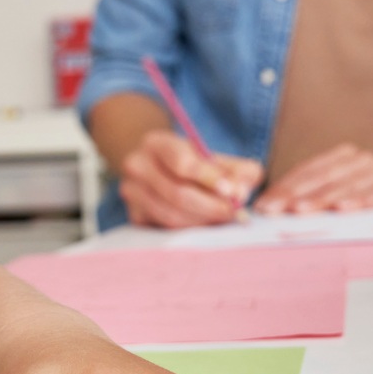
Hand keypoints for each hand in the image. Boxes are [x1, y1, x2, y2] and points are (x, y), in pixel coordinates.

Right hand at [119, 130, 261, 226]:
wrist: (160, 168)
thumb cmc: (193, 162)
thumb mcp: (214, 156)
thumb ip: (236, 169)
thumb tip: (240, 190)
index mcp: (156, 143)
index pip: (181, 162)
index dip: (208, 178)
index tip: (231, 191)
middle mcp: (137, 165)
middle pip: (176, 193)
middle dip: (211, 206)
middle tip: (235, 213)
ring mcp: (132, 192)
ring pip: (171, 215)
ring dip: (202, 221)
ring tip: (224, 219)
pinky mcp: (134, 215)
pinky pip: (165, 229)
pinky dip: (190, 230)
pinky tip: (206, 224)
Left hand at [255, 143, 372, 214]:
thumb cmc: (370, 198)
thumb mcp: (342, 192)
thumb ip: (311, 196)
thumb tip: (269, 209)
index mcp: (343, 157)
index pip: (308, 171)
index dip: (285, 187)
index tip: (265, 206)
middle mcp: (362, 160)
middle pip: (325, 178)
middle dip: (298, 195)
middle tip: (278, 211)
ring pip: (348, 186)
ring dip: (325, 199)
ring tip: (303, 210)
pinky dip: (362, 201)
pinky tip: (345, 209)